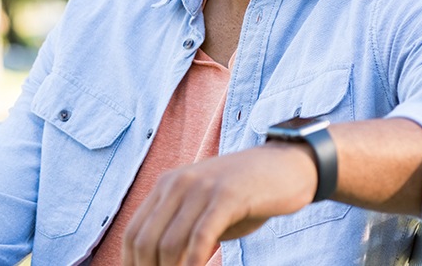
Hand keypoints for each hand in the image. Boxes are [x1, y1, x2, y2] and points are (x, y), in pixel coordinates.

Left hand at [122, 142, 317, 265]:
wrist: (288, 166)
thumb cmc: (247, 195)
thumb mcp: (206, 208)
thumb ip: (182, 229)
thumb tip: (162, 263)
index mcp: (168, 184)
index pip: (133, 233)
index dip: (133, 265)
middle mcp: (179, 182)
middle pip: (145, 241)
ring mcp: (203, 187)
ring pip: (169, 244)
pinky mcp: (227, 195)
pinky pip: (200, 239)